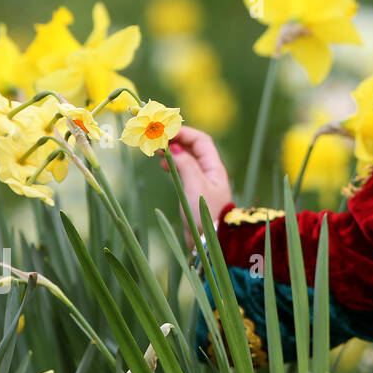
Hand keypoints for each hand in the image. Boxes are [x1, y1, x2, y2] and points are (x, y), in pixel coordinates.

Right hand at [158, 126, 232, 247]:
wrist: (210, 241)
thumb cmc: (206, 212)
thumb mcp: (194, 185)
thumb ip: (185, 164)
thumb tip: (175, 146)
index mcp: (214, 167)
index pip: (201, 140)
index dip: (184, 132)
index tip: (165, 131)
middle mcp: (209, 172)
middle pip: (193, 147)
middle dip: (176, 140)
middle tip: (157, 139)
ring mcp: (202, 181)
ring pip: (187, 159)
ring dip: (173, 152)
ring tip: (157, 152)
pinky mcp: (194, 192)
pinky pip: (183, 171)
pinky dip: (173, 165)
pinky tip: (163, 166)